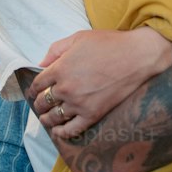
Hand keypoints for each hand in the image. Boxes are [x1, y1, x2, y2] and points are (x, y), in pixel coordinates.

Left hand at [25, 28, 171, 139]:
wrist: (137, 56)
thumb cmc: (109, 43)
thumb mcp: (79, 38)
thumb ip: (56, 49)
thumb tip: (41, 64)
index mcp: (60, 68)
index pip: (37, 84)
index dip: (33, 88)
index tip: (34, 91)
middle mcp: (66, 88)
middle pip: (43, 102)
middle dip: (39, 103)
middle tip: (40, 104)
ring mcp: (79, 104)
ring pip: (54, 117)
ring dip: (47, 119)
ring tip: (46, 119)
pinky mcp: (93, 115)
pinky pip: (72, 130)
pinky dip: (62, 133)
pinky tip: (58, 132)